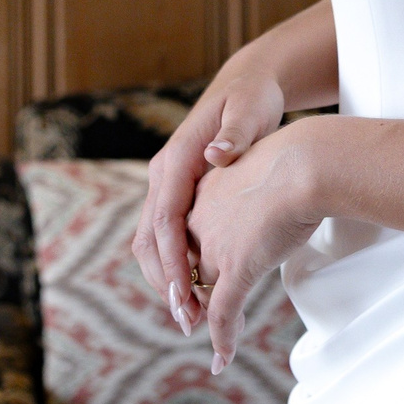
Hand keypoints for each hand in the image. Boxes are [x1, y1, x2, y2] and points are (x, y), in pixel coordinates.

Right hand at [131, 66, 286, 335]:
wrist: (247, 84)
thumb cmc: (252, 98)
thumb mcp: (250, 110)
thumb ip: (236, 133)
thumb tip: (216, 153)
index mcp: (176, 159)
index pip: (165, 218)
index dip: (171, 259)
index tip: (181, 292)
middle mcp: (164, 174)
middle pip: (150, 238)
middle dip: (164, 281)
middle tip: (185, 319)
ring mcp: (169, 184)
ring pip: (154, 242)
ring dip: (167, 279)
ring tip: (190, 315)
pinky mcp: (180, 192)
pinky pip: (169, 236)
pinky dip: (177, 265)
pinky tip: (197, 289)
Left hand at [183, 117, 326, 374]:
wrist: (306, 163)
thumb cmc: (297, 158)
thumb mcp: (261, 166)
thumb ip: (251, 185)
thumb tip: (267, 189)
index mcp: (200, 193)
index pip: (183, 237)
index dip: (188, 265)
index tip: (194, 282)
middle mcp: (197, 222)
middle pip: (188, 268)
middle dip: (191, 297)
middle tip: (198, 316)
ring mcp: (214, 247)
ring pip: (202, 295)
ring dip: (207, 320)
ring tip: (219, 340)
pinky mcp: (235, 268)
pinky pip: (222, 313)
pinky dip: (222, 339)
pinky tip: (223, 357)